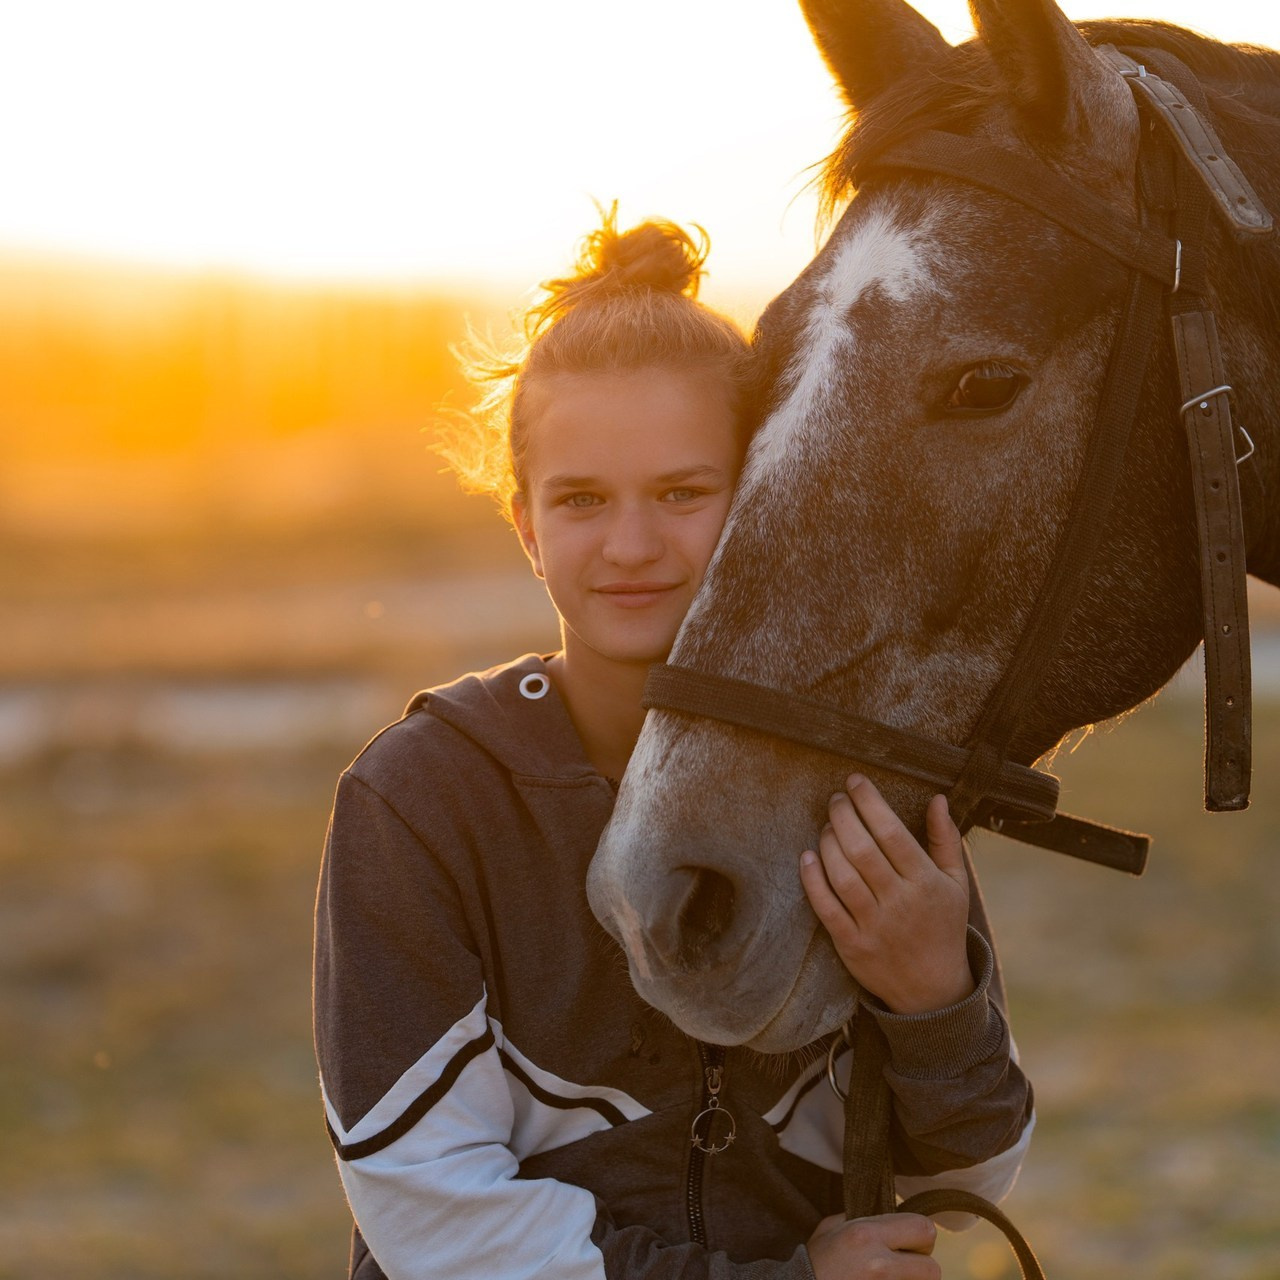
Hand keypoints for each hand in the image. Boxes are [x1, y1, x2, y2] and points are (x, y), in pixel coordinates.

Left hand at [799, 775, 972, 1014]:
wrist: (933, 990)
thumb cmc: (942, 925)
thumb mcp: (955, 883)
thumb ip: (945, 840)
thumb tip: (938, 798)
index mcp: (926, 883)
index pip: (892, 833)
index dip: (870, 802)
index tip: (855, 781)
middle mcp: (899, 903)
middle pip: (862, 850)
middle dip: (844, 815)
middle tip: (835, 798)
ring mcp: (873, 926)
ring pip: (842, 875)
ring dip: (828, 842)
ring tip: (827, 824)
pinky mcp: (851, 945)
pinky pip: (826, 908)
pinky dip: (812, 881)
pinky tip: (806, 857)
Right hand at [806, 1212, 938, 1279]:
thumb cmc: (815, 1262)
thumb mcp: (831, 1227)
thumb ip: (861, 1217)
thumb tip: (886, 1215)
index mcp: (867, 1234)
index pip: (923, 1228)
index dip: (920, 1235)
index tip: (909, 1241)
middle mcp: (880, 1264)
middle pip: (932, 1267)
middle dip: (922, 1266)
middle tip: (905, 1264)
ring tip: (894, 1276)